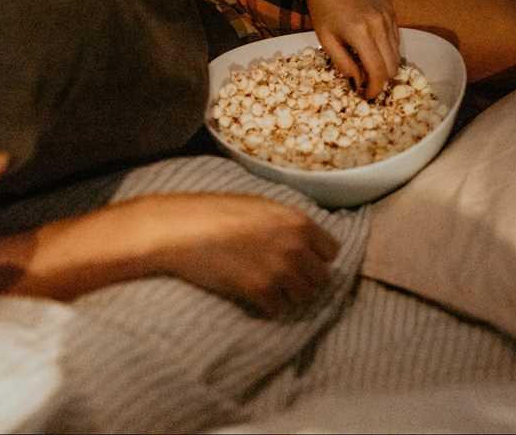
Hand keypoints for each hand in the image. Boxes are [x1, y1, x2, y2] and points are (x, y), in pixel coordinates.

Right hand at [141, 194, 340, 317]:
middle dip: (305, 280)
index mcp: (298, 221)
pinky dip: (270, 306)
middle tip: (286, 279)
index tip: (304, 262)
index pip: (332, 251)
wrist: (183, 228)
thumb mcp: (261, 206)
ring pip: (304, 297)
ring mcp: (279, 269)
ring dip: (289, 295)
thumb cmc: (217, 212)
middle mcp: (295, 245)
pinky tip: (255, 296)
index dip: (317, 258)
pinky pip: (279, 309)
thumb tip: (305, 240)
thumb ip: (287, 224)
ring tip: (271, 288)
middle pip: (321, 278)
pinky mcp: (260, 290)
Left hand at [296, 0, 400, 98]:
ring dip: (385, 66)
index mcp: (361, 33)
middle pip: (392, 65)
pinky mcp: (390, 10)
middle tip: (367, 85)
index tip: (367, 96)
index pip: (378, 71)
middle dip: (382, 80)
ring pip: (397, 53)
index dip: (375, 89)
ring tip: (368, 68)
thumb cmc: (321, 9)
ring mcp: (387, 16)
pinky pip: (395, 39)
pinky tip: (372, 51)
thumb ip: (343, 64)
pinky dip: (387, 51)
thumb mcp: (326, 40)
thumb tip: (358, 81)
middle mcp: (380, 24)